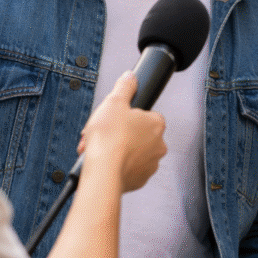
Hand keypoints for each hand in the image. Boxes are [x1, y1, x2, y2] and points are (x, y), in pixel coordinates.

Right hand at [78, 71, 166, 191]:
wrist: (103, 172)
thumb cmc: (109, 139)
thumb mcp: (114, 102)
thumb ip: (125, 87)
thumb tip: (130, 77)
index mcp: (156, 124)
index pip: (146, 115)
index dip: (127, 116)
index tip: (115, 118)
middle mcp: (158, 145)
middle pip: (137, 134)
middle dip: (119, 134)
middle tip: (103, 134)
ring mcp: (150, 164)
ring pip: (132, 152)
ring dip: (117, 149)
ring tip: (99, 148)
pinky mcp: (140, 180)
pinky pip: (128, 169)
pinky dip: (117, 165)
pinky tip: (104, 161)